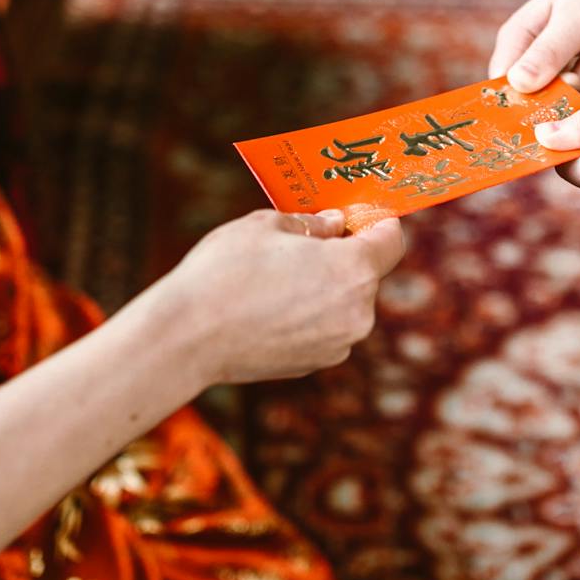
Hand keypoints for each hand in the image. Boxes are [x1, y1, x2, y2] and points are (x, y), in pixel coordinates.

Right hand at [156, 210, 406, 385]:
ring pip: (345, 303)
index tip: (353, 215)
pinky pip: (324, 328)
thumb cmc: (225, 272)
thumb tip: (335, 224)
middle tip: (301, 242)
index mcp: (353, 271)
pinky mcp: (315, 364)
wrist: (187, 337)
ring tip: (275, 277)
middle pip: (366, 273)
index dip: (376, 222)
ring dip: (324, 287)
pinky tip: (268, 306)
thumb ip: (312, 223)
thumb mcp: (266, 226)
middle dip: (342, 255)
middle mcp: (358, 313)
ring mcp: (338, 345)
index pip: (392, 240)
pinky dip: (308, 315)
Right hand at [490, 0, 579, 97]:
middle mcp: (529, 60)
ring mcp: (555, 72)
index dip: (516, 104)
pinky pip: (578, 102)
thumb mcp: (574, 19)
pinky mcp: (579, 79)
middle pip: (529, 102)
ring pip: (556, 105)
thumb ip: (547, 53)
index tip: (542, 105)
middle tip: (578, 72)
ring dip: (577, 91)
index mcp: (516, 41)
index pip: (501, 87)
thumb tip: (517, 85)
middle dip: (554, 98)